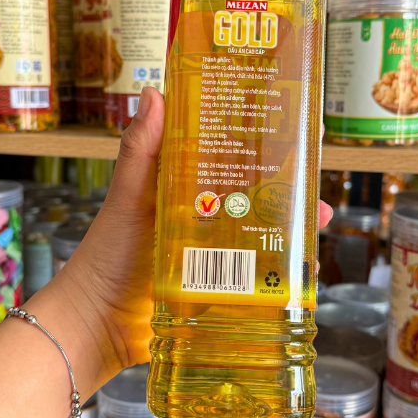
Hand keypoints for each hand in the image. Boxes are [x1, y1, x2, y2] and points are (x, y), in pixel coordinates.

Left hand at [45, 86, 332, 389]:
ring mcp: (210, 251)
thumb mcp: (128, 198)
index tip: (283, 124)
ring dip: (287, 224)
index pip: (220, 154)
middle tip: (313, 176)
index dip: (249, 140)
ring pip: (257, 230)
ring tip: (318, 217)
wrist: (99, 324)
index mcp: (179, 186)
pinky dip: (278, 265)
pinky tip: (303, 263)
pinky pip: (253, 270)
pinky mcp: (217, 283)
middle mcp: (199, 215)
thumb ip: (141, 151)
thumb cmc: (106, 256)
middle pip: (248, 193)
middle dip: (282, 185)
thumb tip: (153, 93)